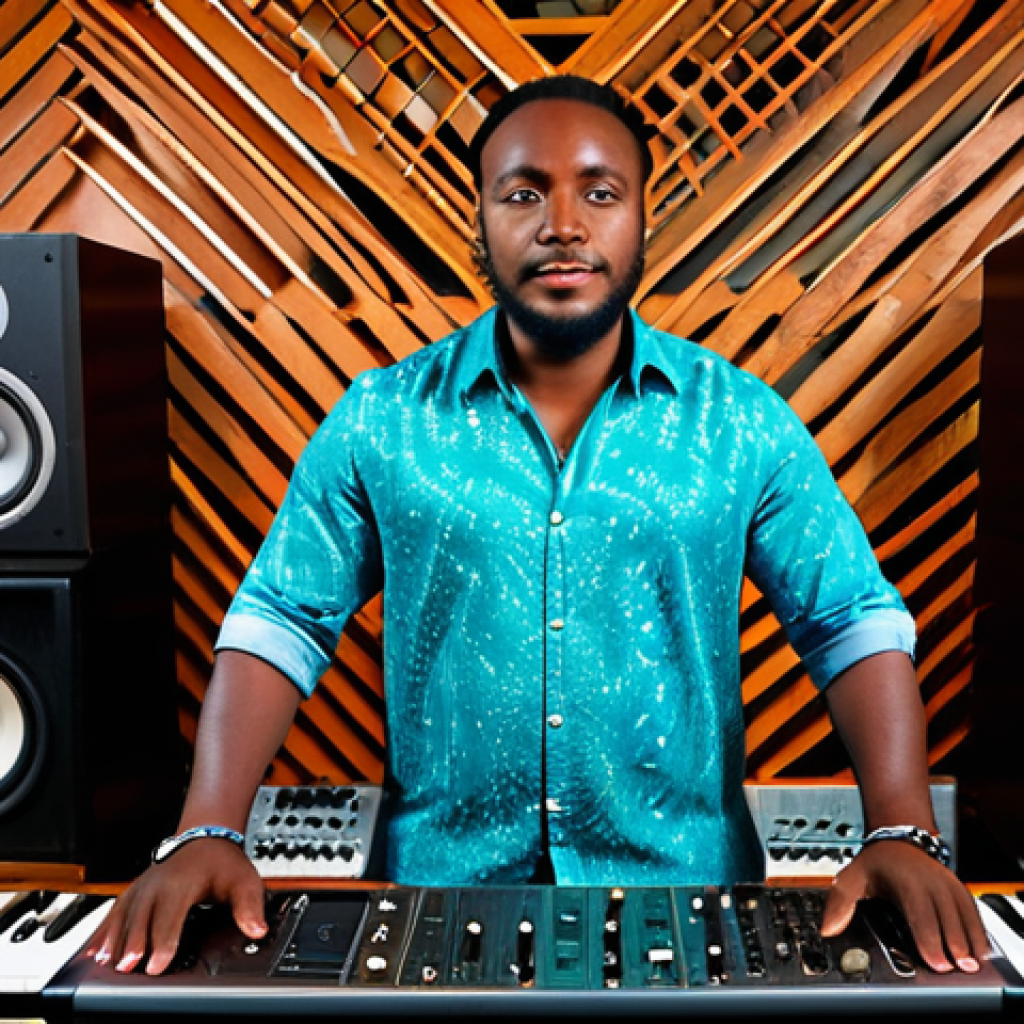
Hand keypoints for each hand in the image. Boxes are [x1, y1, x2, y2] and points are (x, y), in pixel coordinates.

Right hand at [86, 839, 265, 975]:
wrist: (206, 834)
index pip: (171, 916)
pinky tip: (93, 950)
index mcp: (183, 882)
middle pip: (141, 917)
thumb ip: (249, 907)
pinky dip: (102, 930)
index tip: (157, 964)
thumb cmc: (224, 861)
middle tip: (126, 969)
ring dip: (113, 938)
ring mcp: (143, 885)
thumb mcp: (244, 881)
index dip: (164, 942)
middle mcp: (158, 883)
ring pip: (123, 914)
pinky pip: (115, 910)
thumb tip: (257, 929)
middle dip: (133, 943)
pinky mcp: (134, 890)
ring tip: (104, 963)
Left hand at [821, 840, 990, 972]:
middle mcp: (931, 883)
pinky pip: (973, 912)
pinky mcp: (960, 890)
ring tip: (972, 964)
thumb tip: (828, 929)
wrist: (899, 842)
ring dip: (970, 940)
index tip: (936, 961)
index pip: (921, 915)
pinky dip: (978, 931)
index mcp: (906, 883)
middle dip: (953, 946)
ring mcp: (948, 885)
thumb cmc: (876, 863)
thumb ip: (840, 904)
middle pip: (947, 920)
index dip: (930, 939)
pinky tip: (979, 950)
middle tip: (957, 968)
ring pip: (964, 916)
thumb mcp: (851, 878)